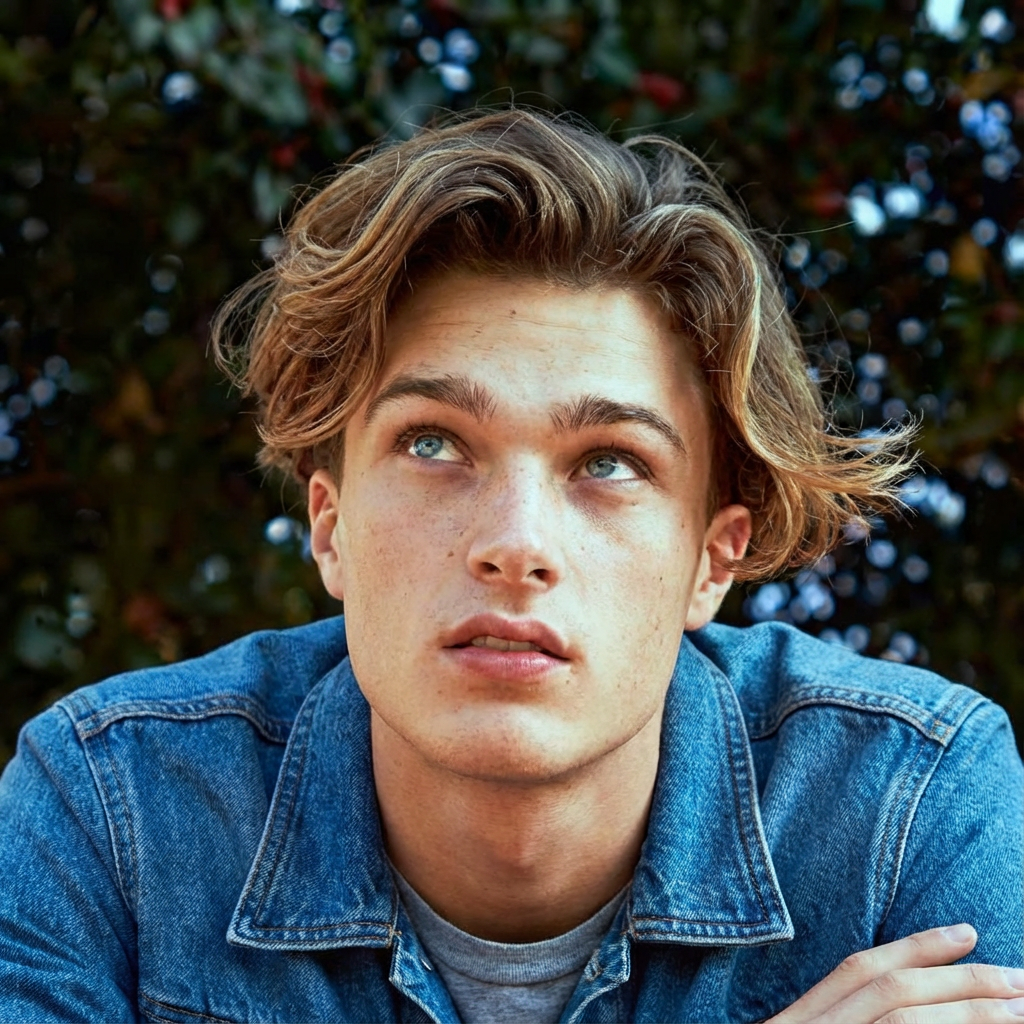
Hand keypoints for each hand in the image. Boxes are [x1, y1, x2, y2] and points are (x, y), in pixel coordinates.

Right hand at [767, 924, 1023, 1023]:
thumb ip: (841, 1018)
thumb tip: (907, 1002)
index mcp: (796, 1020)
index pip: (858, 969)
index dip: (915, 947)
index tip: (968, 931)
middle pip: (888, 991)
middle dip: (960, 984)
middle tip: (1021, 982)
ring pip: (902, 1020)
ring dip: (967, 1012)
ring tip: (1019, 1010)